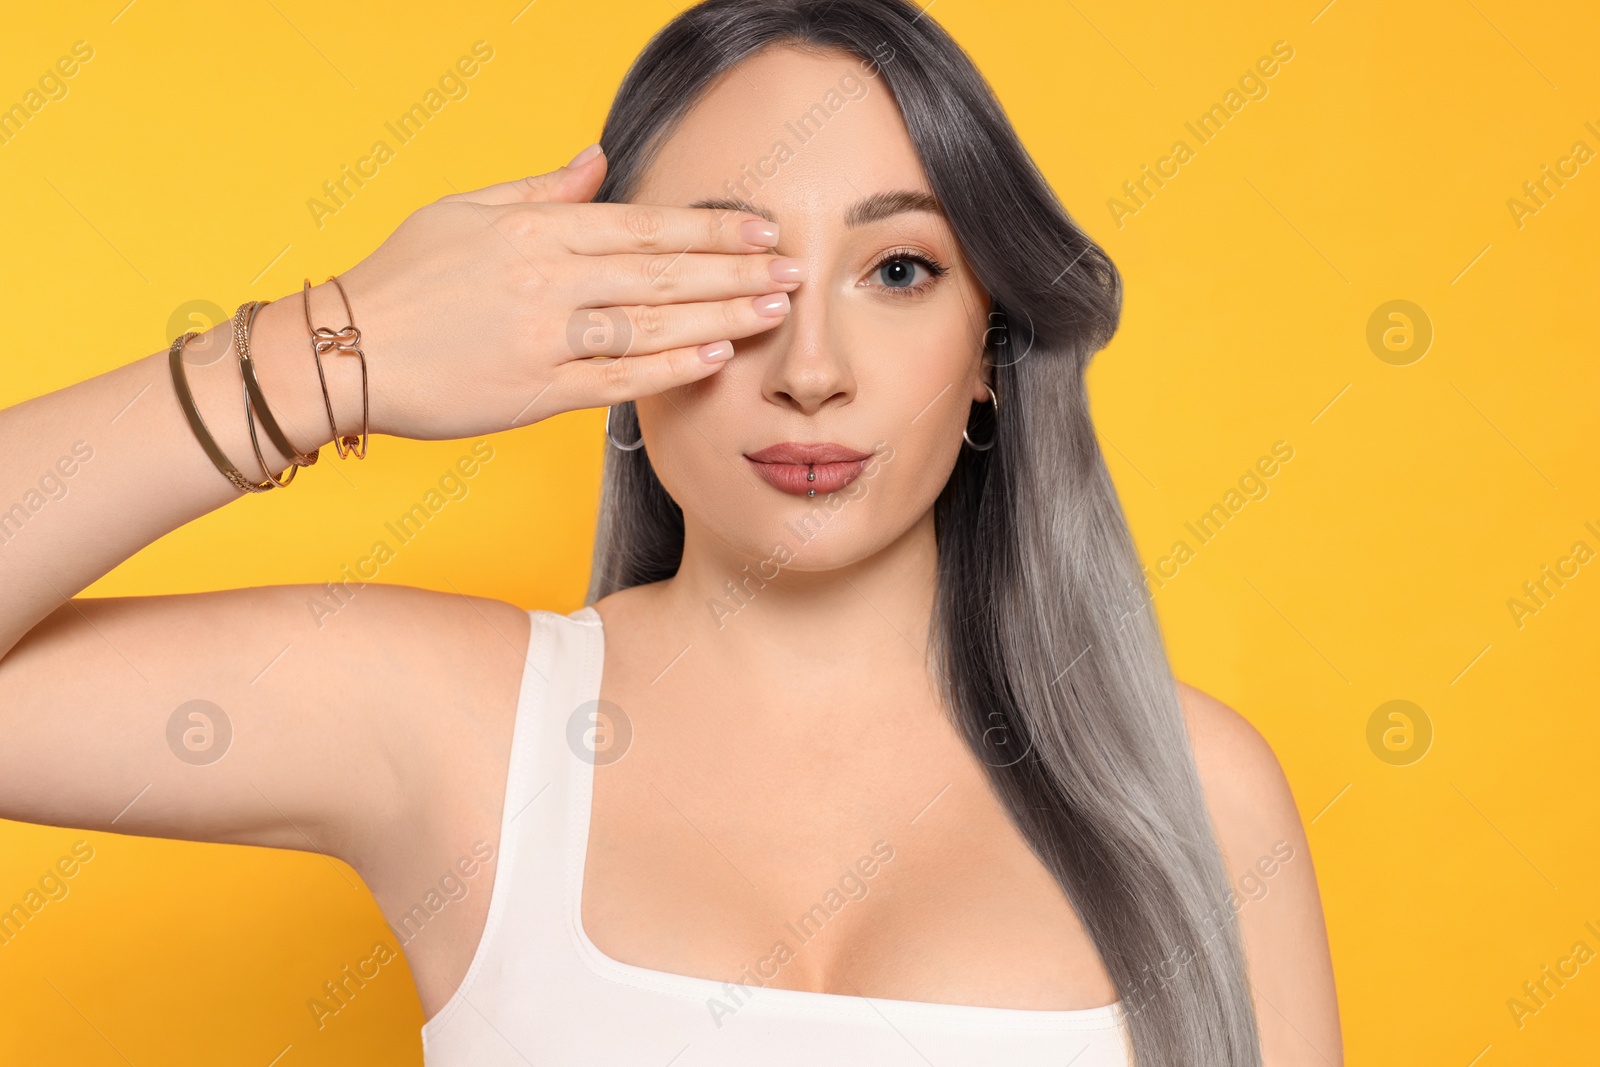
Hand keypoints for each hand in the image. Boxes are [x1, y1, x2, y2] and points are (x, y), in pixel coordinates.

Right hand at [331, 144, 799, 441]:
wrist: (345, 352)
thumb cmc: (401, 279)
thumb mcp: (465, 212)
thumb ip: (540, 189)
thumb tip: (598, 161)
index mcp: (535, 232)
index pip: (643, 225)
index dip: (709, 227)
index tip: (759, 228)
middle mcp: (549, 282)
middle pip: (662, 273)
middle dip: (735, 270)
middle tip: (794, 269)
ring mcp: (544, 339)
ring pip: (652, 326)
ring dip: (720, 316)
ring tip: (775, 312)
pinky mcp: (535, 393)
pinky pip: (617, 380)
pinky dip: (670, 370)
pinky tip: (715, 357)